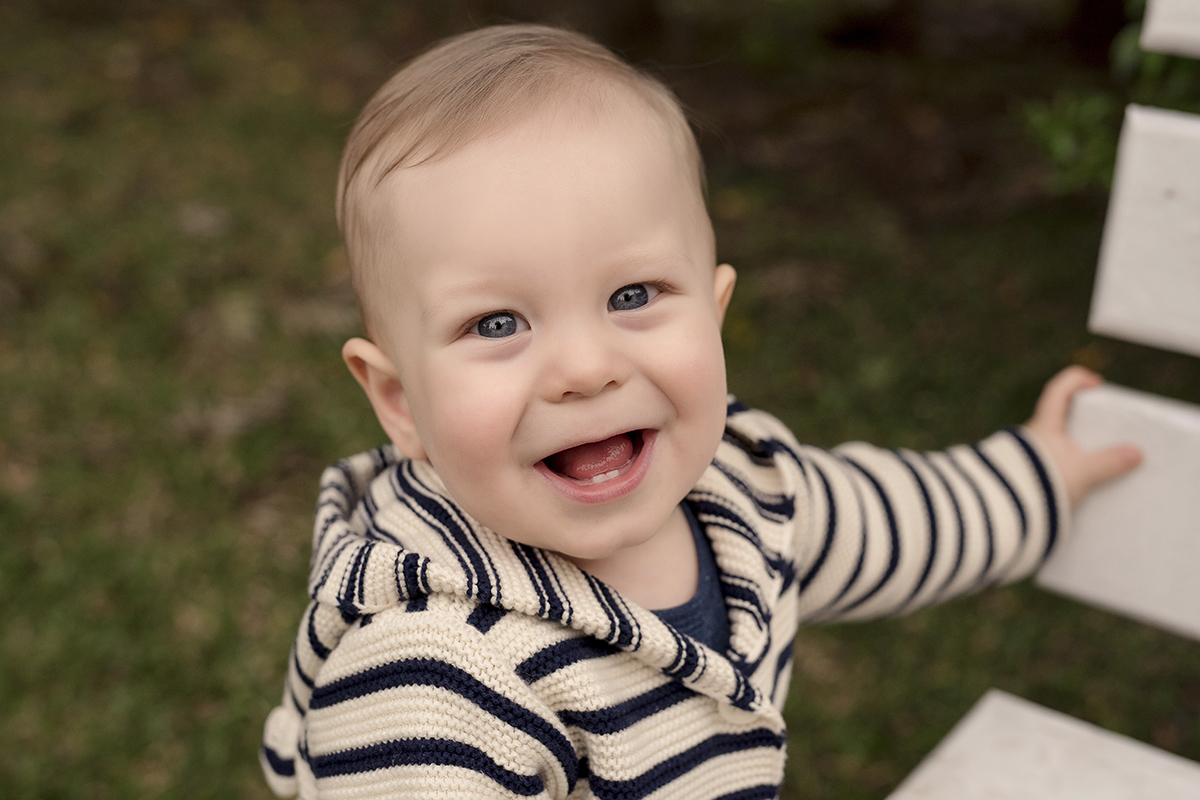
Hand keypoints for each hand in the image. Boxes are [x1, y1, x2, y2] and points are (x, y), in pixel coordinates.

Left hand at [1025, 366, 1141, 506]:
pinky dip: (1060, 461)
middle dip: (1076, 416)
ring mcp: (1022, 452)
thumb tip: (1136, 453)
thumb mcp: (1083, 472)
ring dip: (1067, 442)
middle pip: (1054, 413)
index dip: (1077, 379)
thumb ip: (1111, 462)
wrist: (1006, 509)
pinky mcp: (1021, 471)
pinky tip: (1072, 477)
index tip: (1096, 384)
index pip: (1058, 389)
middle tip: (1098, 426)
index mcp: (1044, 423)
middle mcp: (1030, 433)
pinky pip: (1044, 459)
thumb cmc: (1042, 483)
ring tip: (1089, 456)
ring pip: (1048, 439)